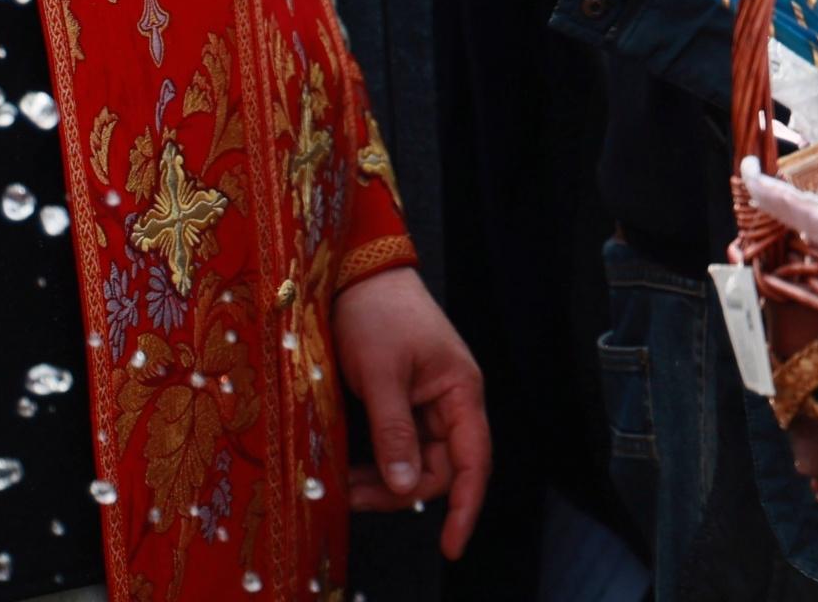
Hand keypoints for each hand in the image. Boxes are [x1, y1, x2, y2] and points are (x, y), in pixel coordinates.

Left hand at [334, 267, 490, 556]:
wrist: (356, 270)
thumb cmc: (376, 312)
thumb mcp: (381, 373)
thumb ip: (394, 431)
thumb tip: (405, 488)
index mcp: (460, 392)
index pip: (474, 462)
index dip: (465, 507)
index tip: (450, 547)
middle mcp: (450, 401)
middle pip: (439, 467)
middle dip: (400, 491)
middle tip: (352, 498)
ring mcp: (427, 401)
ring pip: (414, 459)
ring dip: (384, 478)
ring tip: (343, 485)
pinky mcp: (403, 399)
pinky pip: (397, 443)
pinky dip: (376, 460)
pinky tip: (349, 467)